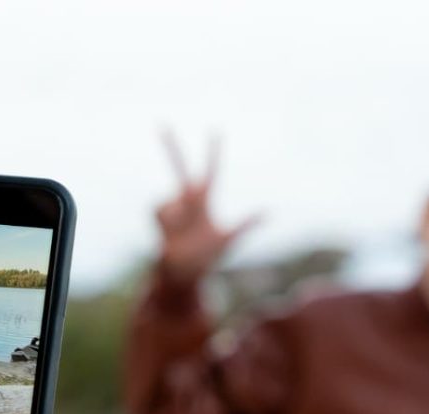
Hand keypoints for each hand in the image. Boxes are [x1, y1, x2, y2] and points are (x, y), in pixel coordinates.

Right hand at [156, 134, 259, 281]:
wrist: (184, 273)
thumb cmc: (207, 259)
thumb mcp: (229, 239)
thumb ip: (246, 224)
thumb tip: (268, 212)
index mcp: (205, 201)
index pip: (210, 170)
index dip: (213, 151)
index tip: (215, 130)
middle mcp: (188, 200)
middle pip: (179, 166)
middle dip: (171, 147)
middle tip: (162, 124)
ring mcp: (172, 208)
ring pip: (168, 199)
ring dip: (177, 216)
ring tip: (183, 232)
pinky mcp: (160, 217)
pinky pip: (160, 208)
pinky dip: (168, 220)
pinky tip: (171, 233)